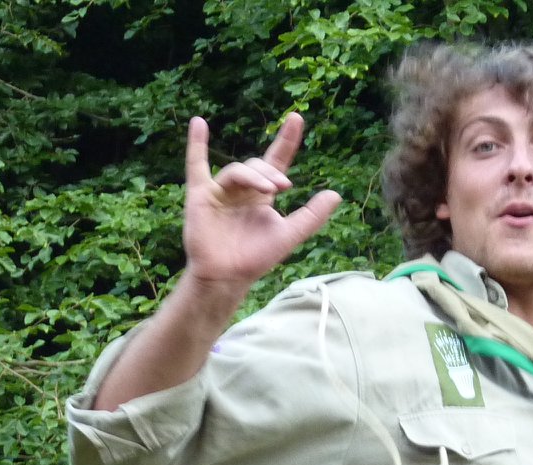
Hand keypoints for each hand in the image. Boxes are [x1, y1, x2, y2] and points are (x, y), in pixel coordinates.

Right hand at [182, 113, 341, 293]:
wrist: (228, 277)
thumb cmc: (256, 258)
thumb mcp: (289, 235)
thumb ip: (312, 216)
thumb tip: (336, 194)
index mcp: (263, 195)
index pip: (276, 161)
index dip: (286, 141)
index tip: (296, 119)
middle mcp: (242, 189)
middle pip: (258, 166)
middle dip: (271, 173)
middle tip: (283, 186)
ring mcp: (221, 190)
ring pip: (237, 170)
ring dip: (253, 175)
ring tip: (269, 189)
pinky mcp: (201, 195)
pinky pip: (196, 165)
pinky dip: (196, 144)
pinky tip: (199, 123)